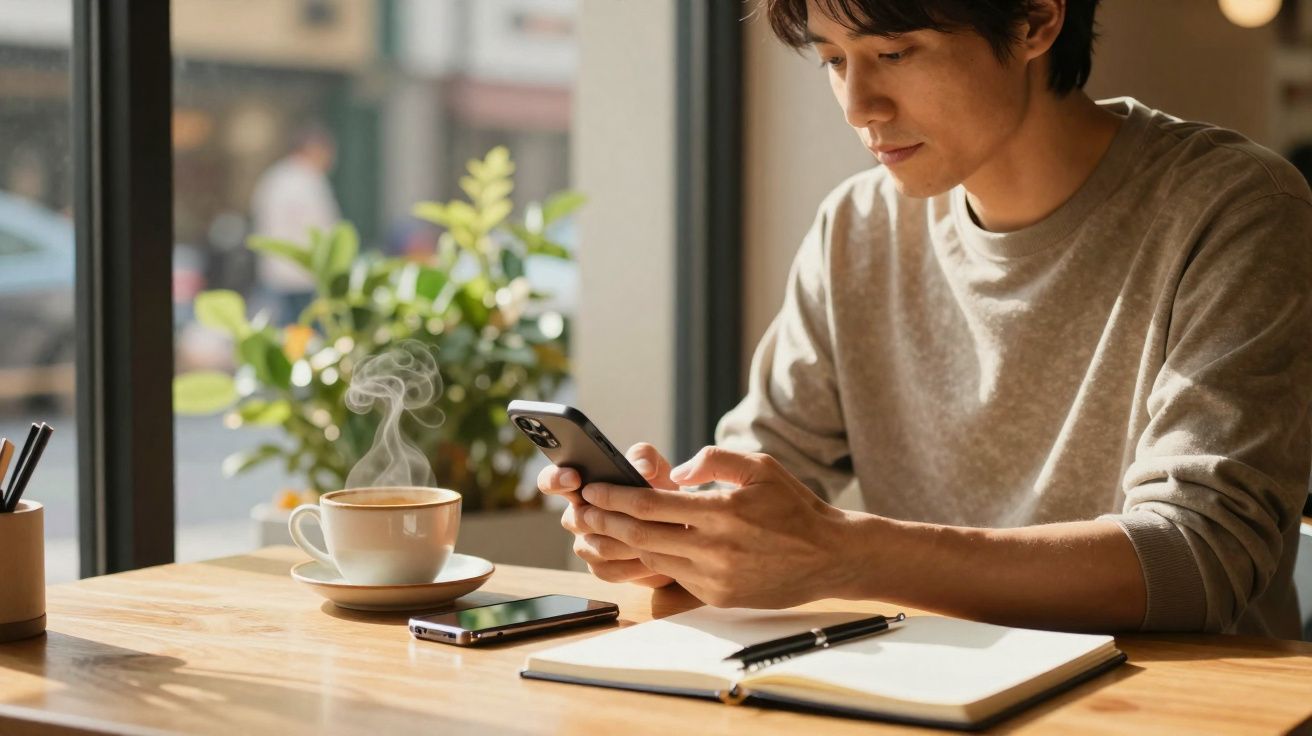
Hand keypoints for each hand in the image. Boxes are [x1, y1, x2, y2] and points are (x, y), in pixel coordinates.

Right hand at [536, 442, 677, 588]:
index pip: (551, 481)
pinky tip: (657, 557)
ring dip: (629, 541)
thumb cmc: (659, 492)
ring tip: (657, 535)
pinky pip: (610, 570)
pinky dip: (635, 565)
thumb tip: (640, 469)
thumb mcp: (656, 467)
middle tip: (635, 514)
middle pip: (575, 519)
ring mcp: (587, 544)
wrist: (678, 531)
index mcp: (583, 486)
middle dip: (607, 516)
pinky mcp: (602, 569)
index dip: (556, 480)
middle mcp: (578, 515)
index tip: (575, 478)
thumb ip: (645, 457)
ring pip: (598, 546)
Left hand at [577, 447, 854, 607]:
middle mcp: (714, 548)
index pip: (651, 505)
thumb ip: (715, 459)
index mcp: (721, 512)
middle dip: (605, 523)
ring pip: (652, 560)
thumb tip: (678, 471)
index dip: (615, 497)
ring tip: (597, 531)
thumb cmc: (794, 507)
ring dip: (621, 545)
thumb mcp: (760, 467)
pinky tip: (636, 550)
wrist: (830, 556)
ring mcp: (715, 577)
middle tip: (580, 512)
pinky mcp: (719, 596)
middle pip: (641, 536)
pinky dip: (652, 562)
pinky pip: (674, 577)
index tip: (592, 489)